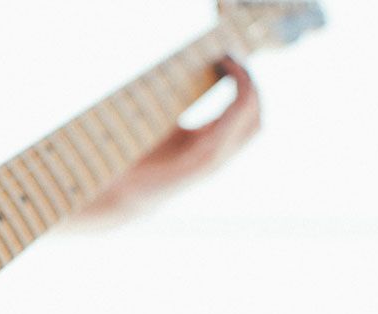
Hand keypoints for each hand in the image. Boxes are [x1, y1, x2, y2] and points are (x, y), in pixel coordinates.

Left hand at [84, 56, 260, 218]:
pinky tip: (218, 90)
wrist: (120, 193)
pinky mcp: (198, 166)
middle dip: (251, 83)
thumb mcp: (165, 123)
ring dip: (246, 90)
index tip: (227, 56)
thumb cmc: (138, 157)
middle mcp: (218, 154)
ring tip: (229, 65)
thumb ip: (182, 101)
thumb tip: (189, 66)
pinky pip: (229, 133)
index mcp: (212, 144)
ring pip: (252, 124)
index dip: (245, 82)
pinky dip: (232, 106)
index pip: (247, 113)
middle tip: (231, 56)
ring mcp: (212, 162)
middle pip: (256, 117)